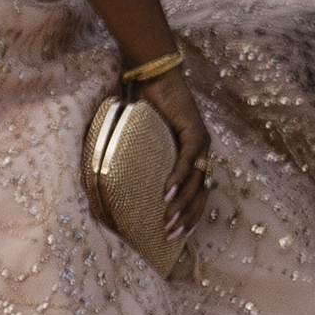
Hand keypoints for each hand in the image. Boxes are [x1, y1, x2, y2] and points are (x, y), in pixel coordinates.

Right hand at [145, 74, 213, 241]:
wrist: (153, 77)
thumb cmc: (144, 108)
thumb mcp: (143, 142)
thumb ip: (139, 161)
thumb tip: (112, 183)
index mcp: (192, 159)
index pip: (196, 195)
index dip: (188, 216)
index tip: (176, 237)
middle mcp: (202, 154)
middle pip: (200, 194)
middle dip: (185, 218)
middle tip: (170, 237)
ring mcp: (201, 144)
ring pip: (196, 182)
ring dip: (182, 204)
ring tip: (167, 220)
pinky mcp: (195, 133)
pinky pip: (187, 161)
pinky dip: (177, 179)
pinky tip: (167, 195)